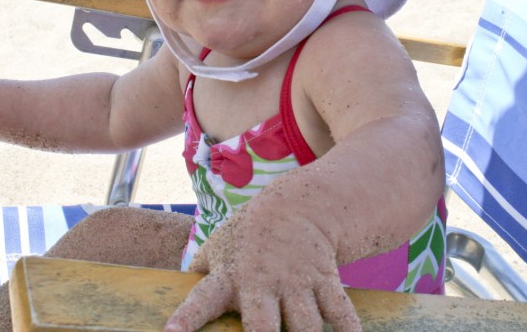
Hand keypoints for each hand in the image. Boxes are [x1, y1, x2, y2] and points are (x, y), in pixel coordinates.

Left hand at [164, 201, 361, 331]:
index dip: (187, 318)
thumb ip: (200, 273)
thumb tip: (177, 300)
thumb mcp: (219, 247)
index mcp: (229, 278)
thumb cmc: (249, 236)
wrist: (296, 207)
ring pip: (305, 327)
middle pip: (263, 327)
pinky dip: (349, 330)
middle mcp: (262, 284)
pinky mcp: (325, 281)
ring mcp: (296, 284)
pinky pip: (340, 311)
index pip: (202, 300)